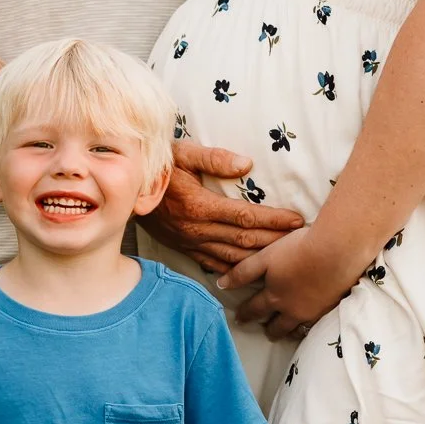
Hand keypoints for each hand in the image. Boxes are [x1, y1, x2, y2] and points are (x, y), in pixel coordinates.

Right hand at [147, 142, 303, 274]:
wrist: (123, 188)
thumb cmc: (156, 165)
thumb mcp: (182, 152)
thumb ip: (214, 157)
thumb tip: (246, 165)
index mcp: (200, 205)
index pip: (246, 217)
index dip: (274, 220)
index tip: (297, 220)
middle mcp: (197, 229)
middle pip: (245, 240)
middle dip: (275, 241)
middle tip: (300, 240)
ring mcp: (190, 242)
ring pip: (233, 257)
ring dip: (260, 258)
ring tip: (284, 255)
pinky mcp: (184, 248)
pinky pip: (215, 264)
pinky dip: (236, 269)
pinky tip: (251, 271)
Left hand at [221, 224, 356, 338]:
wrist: (336, 252)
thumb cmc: (297, 249)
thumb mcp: (265, 257)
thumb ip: (243, 272)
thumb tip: (220, 284)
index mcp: (274, 295)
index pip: (255, 309)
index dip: (245, 314)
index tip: (239, 319)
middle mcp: (292, 308)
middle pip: (277, 326)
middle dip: (270, 330)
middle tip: (267, 333)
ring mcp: (313, 311)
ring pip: (298, 328)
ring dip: (291, 331)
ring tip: (288, 332)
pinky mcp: (331, 308)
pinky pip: (317, 324)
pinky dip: (311, 326)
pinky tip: (312, 321)